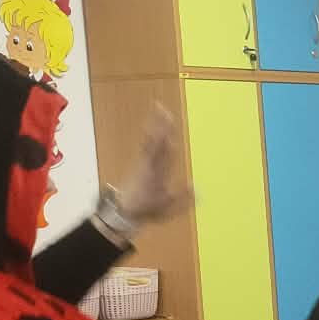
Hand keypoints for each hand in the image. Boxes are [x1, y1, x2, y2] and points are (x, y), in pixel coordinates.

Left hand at [112, 105, 192, 223]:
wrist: (123, 210)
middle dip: (160, 125)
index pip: (164, 153)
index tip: (170, 128)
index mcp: (157, 174)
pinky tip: (153, 125)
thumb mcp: (166, 208)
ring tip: (159, 110)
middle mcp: (149, 164)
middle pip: (156, 141)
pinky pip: (146, 143)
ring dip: (155, 124)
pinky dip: (151, 132)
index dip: (166, 139)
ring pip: (150, 139)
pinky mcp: (139, 162)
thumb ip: (182, 198)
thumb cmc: (146, 209)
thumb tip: (195, 186)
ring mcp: (143, 161)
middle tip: (163, 109)